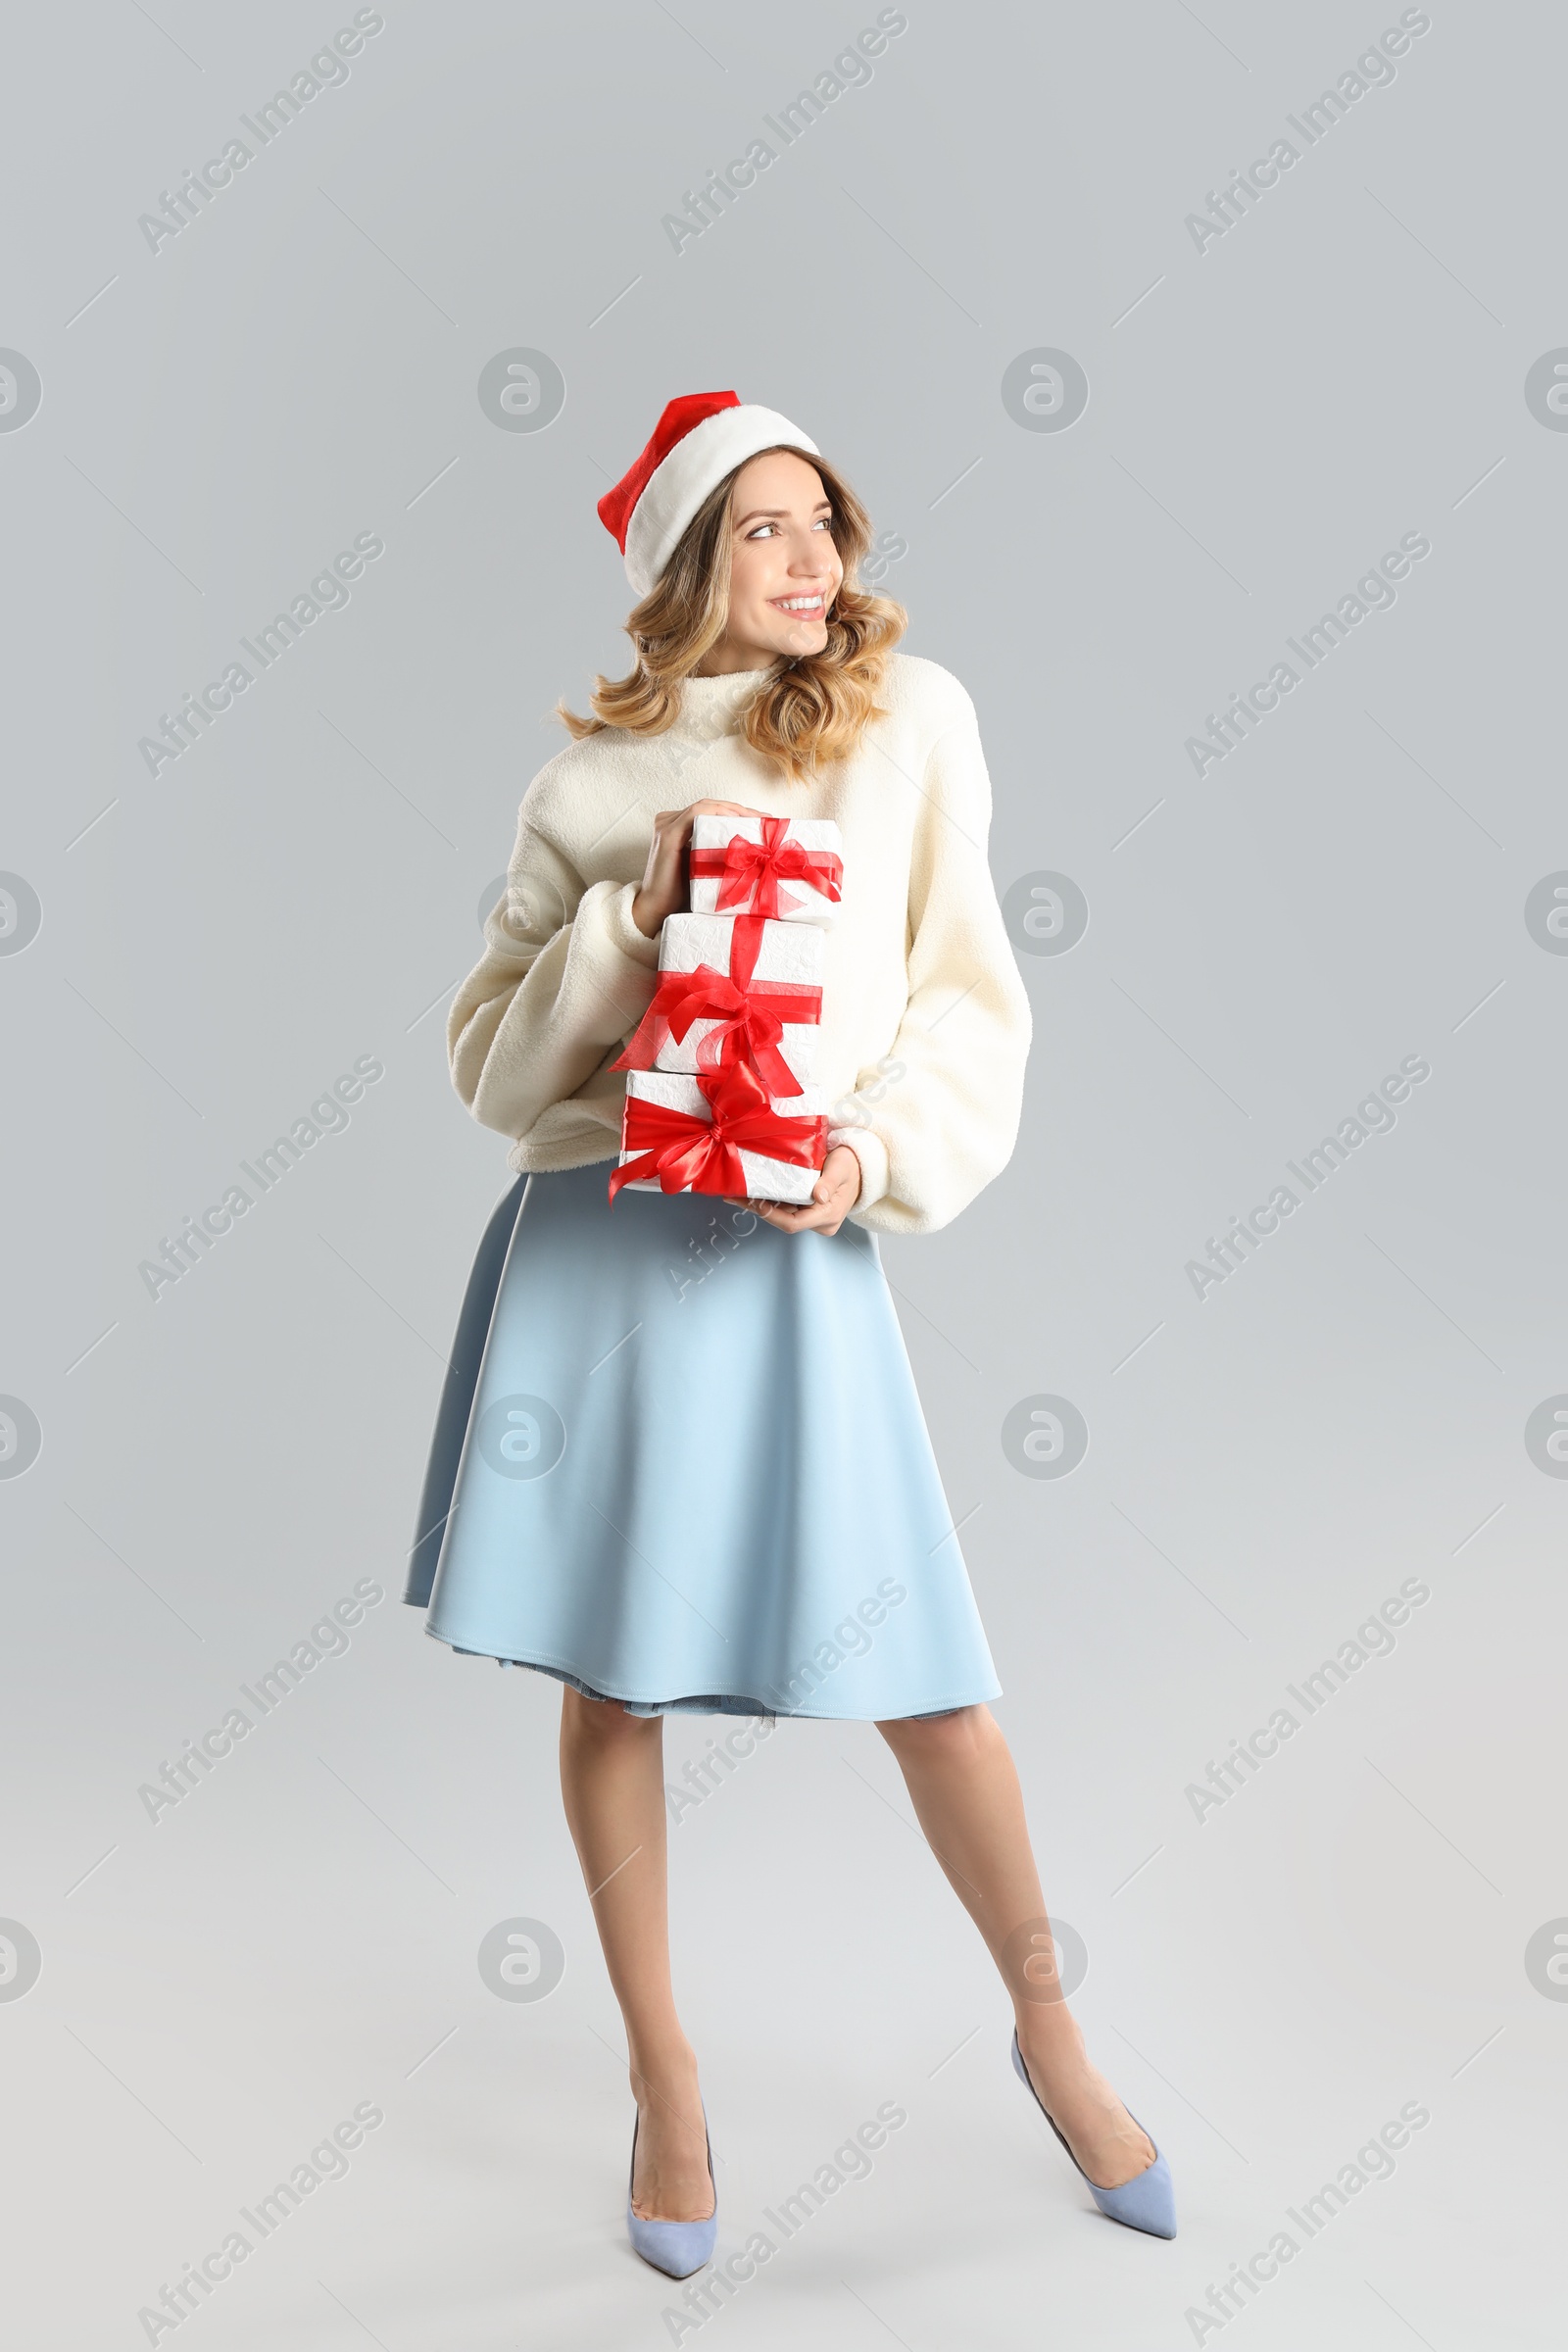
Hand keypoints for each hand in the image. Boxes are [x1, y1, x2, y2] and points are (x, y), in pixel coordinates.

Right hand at [631, 799, 770, 938]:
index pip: (713, 812)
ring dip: (734, 811)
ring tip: (756, 820)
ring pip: (706, 806)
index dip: (740, 813)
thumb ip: (720, 854)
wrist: (657, 912)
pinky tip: (736, 822)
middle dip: (742, 811)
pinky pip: (696, 814)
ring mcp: (666, 825)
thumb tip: (757, 852)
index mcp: (678, 827)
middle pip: (712, 806)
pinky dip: (718, 814)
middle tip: (767, 819)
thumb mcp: (706, 869)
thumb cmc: (683, 895)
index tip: (765, 822)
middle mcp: (670, 821)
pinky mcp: (668, 834)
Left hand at [728, 1144, 861, 1237]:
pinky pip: (786, 1210)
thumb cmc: (852, 1164)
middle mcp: (820, 1222)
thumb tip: (819, 1196)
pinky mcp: (809, 1212)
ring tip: (738, 1192)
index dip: (769, 1215)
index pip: (792, 1223)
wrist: (862, 1167)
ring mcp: (814, 1218)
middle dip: (758, 1209)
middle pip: (783, 1221)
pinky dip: (769, 1201)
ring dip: (760, 1205)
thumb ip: (830, 1181)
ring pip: (782, 1216)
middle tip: (734, 1194)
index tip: (751, 1201)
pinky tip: (753, 1192)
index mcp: (828, 1215)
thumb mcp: (842, 1167)